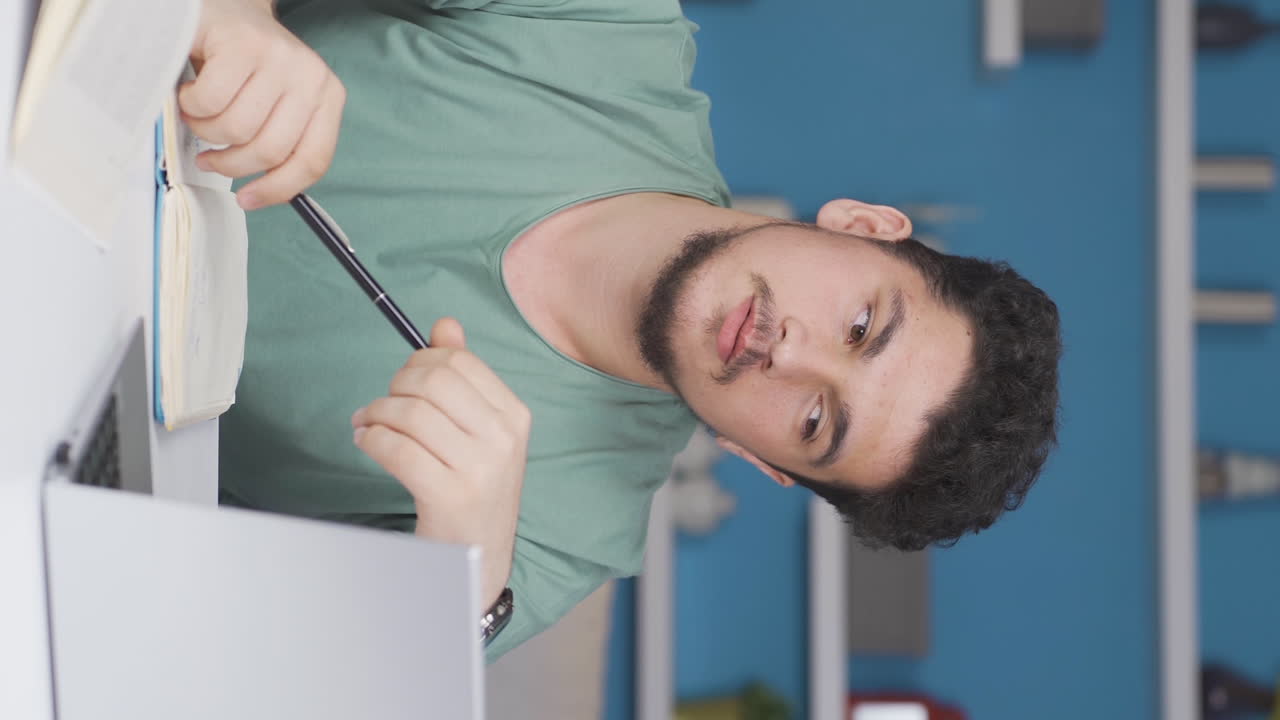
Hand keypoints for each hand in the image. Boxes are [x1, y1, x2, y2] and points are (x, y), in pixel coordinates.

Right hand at [182, 0, 345, 209]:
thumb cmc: (242, 65)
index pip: (313, 160)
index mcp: (327, 97)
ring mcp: (278, 58)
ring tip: (199, 115)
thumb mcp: (274, 103)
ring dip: (205, 130)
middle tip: (208, 156)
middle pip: (269, 151)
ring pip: (236, 129)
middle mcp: (311, 76)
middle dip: (230, 163)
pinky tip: (190, 91)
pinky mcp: (243, 44)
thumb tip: (260, 194)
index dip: (277, 189)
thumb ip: (278, 140)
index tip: (246, 200)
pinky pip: (210, 101)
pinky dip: (190, 104)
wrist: (221, 8)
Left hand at [352, 318, 530, 610]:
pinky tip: (367, 443)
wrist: (480, 559)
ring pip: (410, 414)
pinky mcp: (449, 496)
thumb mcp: (480, 432)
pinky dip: (372, 440)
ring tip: (367, 425)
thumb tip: (445, 326)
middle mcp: (502, 439)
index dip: (420, 363)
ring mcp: (479, 469)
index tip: (404, 383)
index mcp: (514, 416)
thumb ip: (463, 377)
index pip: (459, 363)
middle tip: (382, 405)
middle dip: (394, 387)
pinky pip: (397, 449)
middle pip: (432, 383)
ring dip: (376, 414)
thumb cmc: (474, 488)